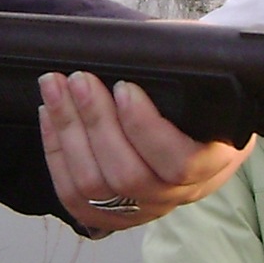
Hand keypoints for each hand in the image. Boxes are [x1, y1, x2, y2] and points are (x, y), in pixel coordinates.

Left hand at [39, 72, 251, 235]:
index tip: (124, 87)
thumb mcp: (207, 80)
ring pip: (94, 187)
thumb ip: (181, 72)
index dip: (144, 127)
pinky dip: (56, 153)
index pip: (179, 163)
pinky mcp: (112, 213)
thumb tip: (135, 49)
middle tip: (79, 79)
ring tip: (55, 89)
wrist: (205, 119)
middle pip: (128, 176)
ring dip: (69, 132)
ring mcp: (143, 207)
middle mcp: (178, 194)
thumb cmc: (202, 92)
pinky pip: (74, 196)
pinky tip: (50, 116)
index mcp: (213, 163)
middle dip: (96, 122)